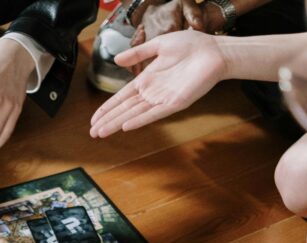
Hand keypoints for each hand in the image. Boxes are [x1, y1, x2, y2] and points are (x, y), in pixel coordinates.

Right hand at [89, 31, 227, 137]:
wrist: (214, 51)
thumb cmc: (191, 46)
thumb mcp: (158, 45)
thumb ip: (138, 54)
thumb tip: (116, 59)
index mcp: (147, 79)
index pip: (122, 97)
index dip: (107, 107)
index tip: (94, 118)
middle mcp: (153, 92)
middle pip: (124, 109)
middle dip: (107, 120)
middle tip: (92, 133)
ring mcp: (163, 99)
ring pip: (135, 114)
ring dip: (117, 123)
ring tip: (102, 133)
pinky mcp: (176, 103)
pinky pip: (154, 114)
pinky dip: (140, 120)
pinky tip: (126, 126)